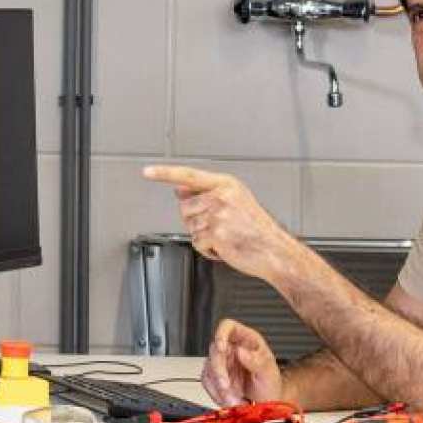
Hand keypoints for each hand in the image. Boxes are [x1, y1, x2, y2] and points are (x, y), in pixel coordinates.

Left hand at [144, 164, 301, 282]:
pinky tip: (224, 248)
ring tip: (226, 237)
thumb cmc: (258, 229)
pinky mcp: (216, 233)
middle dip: (196, 220)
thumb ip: (209, 193)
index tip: (147, 171)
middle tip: (219, 226)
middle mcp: (221, 196)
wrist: (274, 250)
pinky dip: (208, 250)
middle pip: (185, 207)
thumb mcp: (237, 200)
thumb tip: (181, 190)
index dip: (165, 173)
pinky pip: (197, 243)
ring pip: (190, 227)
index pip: (188, 175)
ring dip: (204, 236)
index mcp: (226, 184)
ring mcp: (218, 214)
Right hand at [201, 318, 283, 408]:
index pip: (228, 326)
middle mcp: (233, 348)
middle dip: (220, 372)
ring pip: (209, 369)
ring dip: (220, 387)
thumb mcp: (269, 372)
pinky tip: (230, 399)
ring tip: (235, 398)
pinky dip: (217, 393)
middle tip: (227, 386)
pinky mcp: (216, 376)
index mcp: (247, 339)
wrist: (267, 402)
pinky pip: (208, 382)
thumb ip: (256, 361)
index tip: (221, 348)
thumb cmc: (270, 383)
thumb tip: (241, 351)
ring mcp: (223, 362)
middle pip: (215, 350)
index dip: (221, 334)